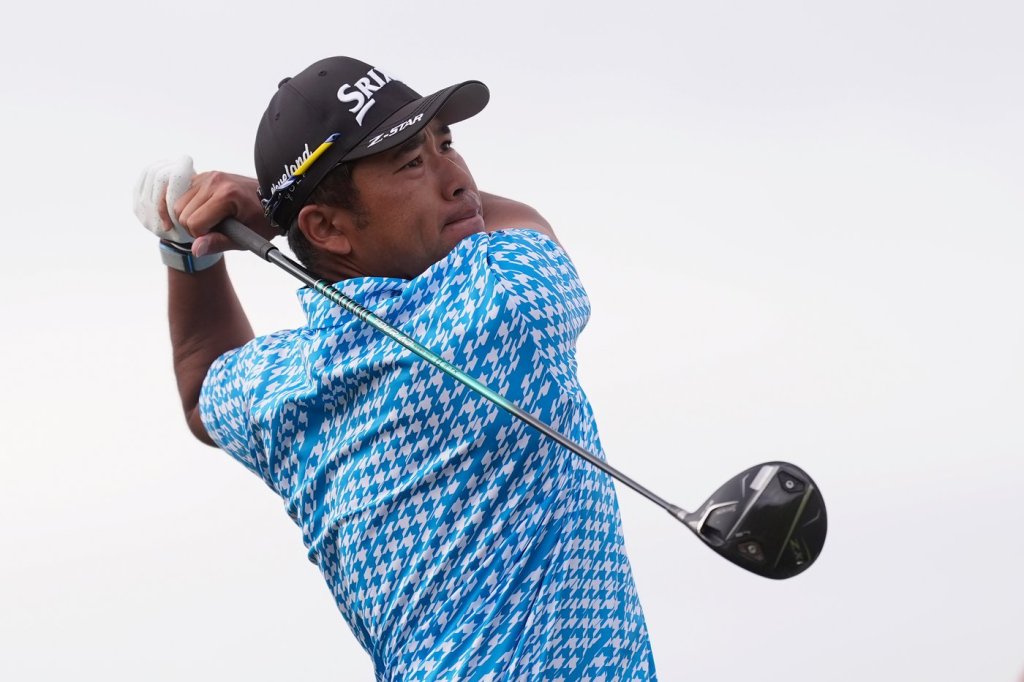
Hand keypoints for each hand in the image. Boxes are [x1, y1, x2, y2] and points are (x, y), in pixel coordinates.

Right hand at [133, 157, 276, 256]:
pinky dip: (186, 207)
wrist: (273, 200)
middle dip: (194, 227)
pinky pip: (180, 194)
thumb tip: (195, 249)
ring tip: (210, 221)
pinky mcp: (202, 176)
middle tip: (215, 229)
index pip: (194, 223)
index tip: (219, 235)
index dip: (202, 236)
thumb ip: (219, 243)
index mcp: (226, 195)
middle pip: (181, 213)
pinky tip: (198, 213)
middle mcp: (213, 181)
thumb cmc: (263, 219)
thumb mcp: (246, 237)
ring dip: (188, 217)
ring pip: (176, 204)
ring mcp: (207, 176)